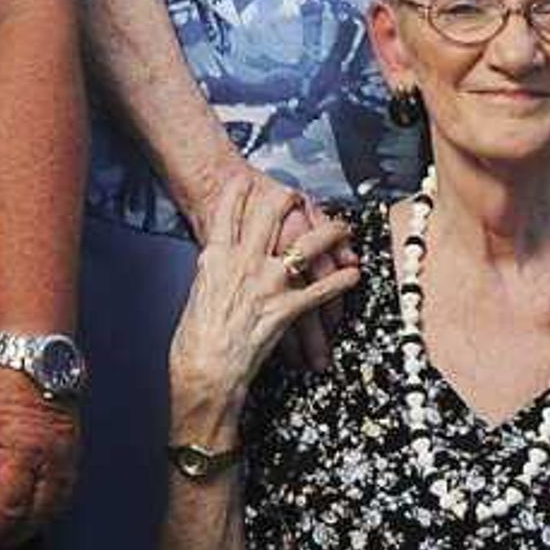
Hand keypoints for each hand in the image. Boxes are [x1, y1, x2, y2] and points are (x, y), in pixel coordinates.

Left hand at [0, 360, 79, 549]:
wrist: (36, 347)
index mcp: (21, 452)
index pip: (7, 509)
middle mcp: (51, 458)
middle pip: (35, 516)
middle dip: (10, 536)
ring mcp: (68, 454)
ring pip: (55, 507)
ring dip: (32, 526)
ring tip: (8, 533)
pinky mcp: (75, 448)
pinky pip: (66, 490)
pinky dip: (49, 508)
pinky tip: (32, 510)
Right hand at [175, 173, 360, 407]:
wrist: (204, 369)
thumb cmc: (195, 338)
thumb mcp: (199, 293)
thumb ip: (215, 272)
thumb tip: (220, 260)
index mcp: (216, 258)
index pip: (228, 212)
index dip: (239, 191)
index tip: (246, 180)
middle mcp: (243, 262)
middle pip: (269, 215)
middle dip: (286, 199)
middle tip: (297, 194)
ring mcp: (267, 283)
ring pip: (305, 245)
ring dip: (329, 233)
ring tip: (343, 228)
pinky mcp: (286, 308)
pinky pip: (321, 289)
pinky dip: (341, 282)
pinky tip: (354, 274)